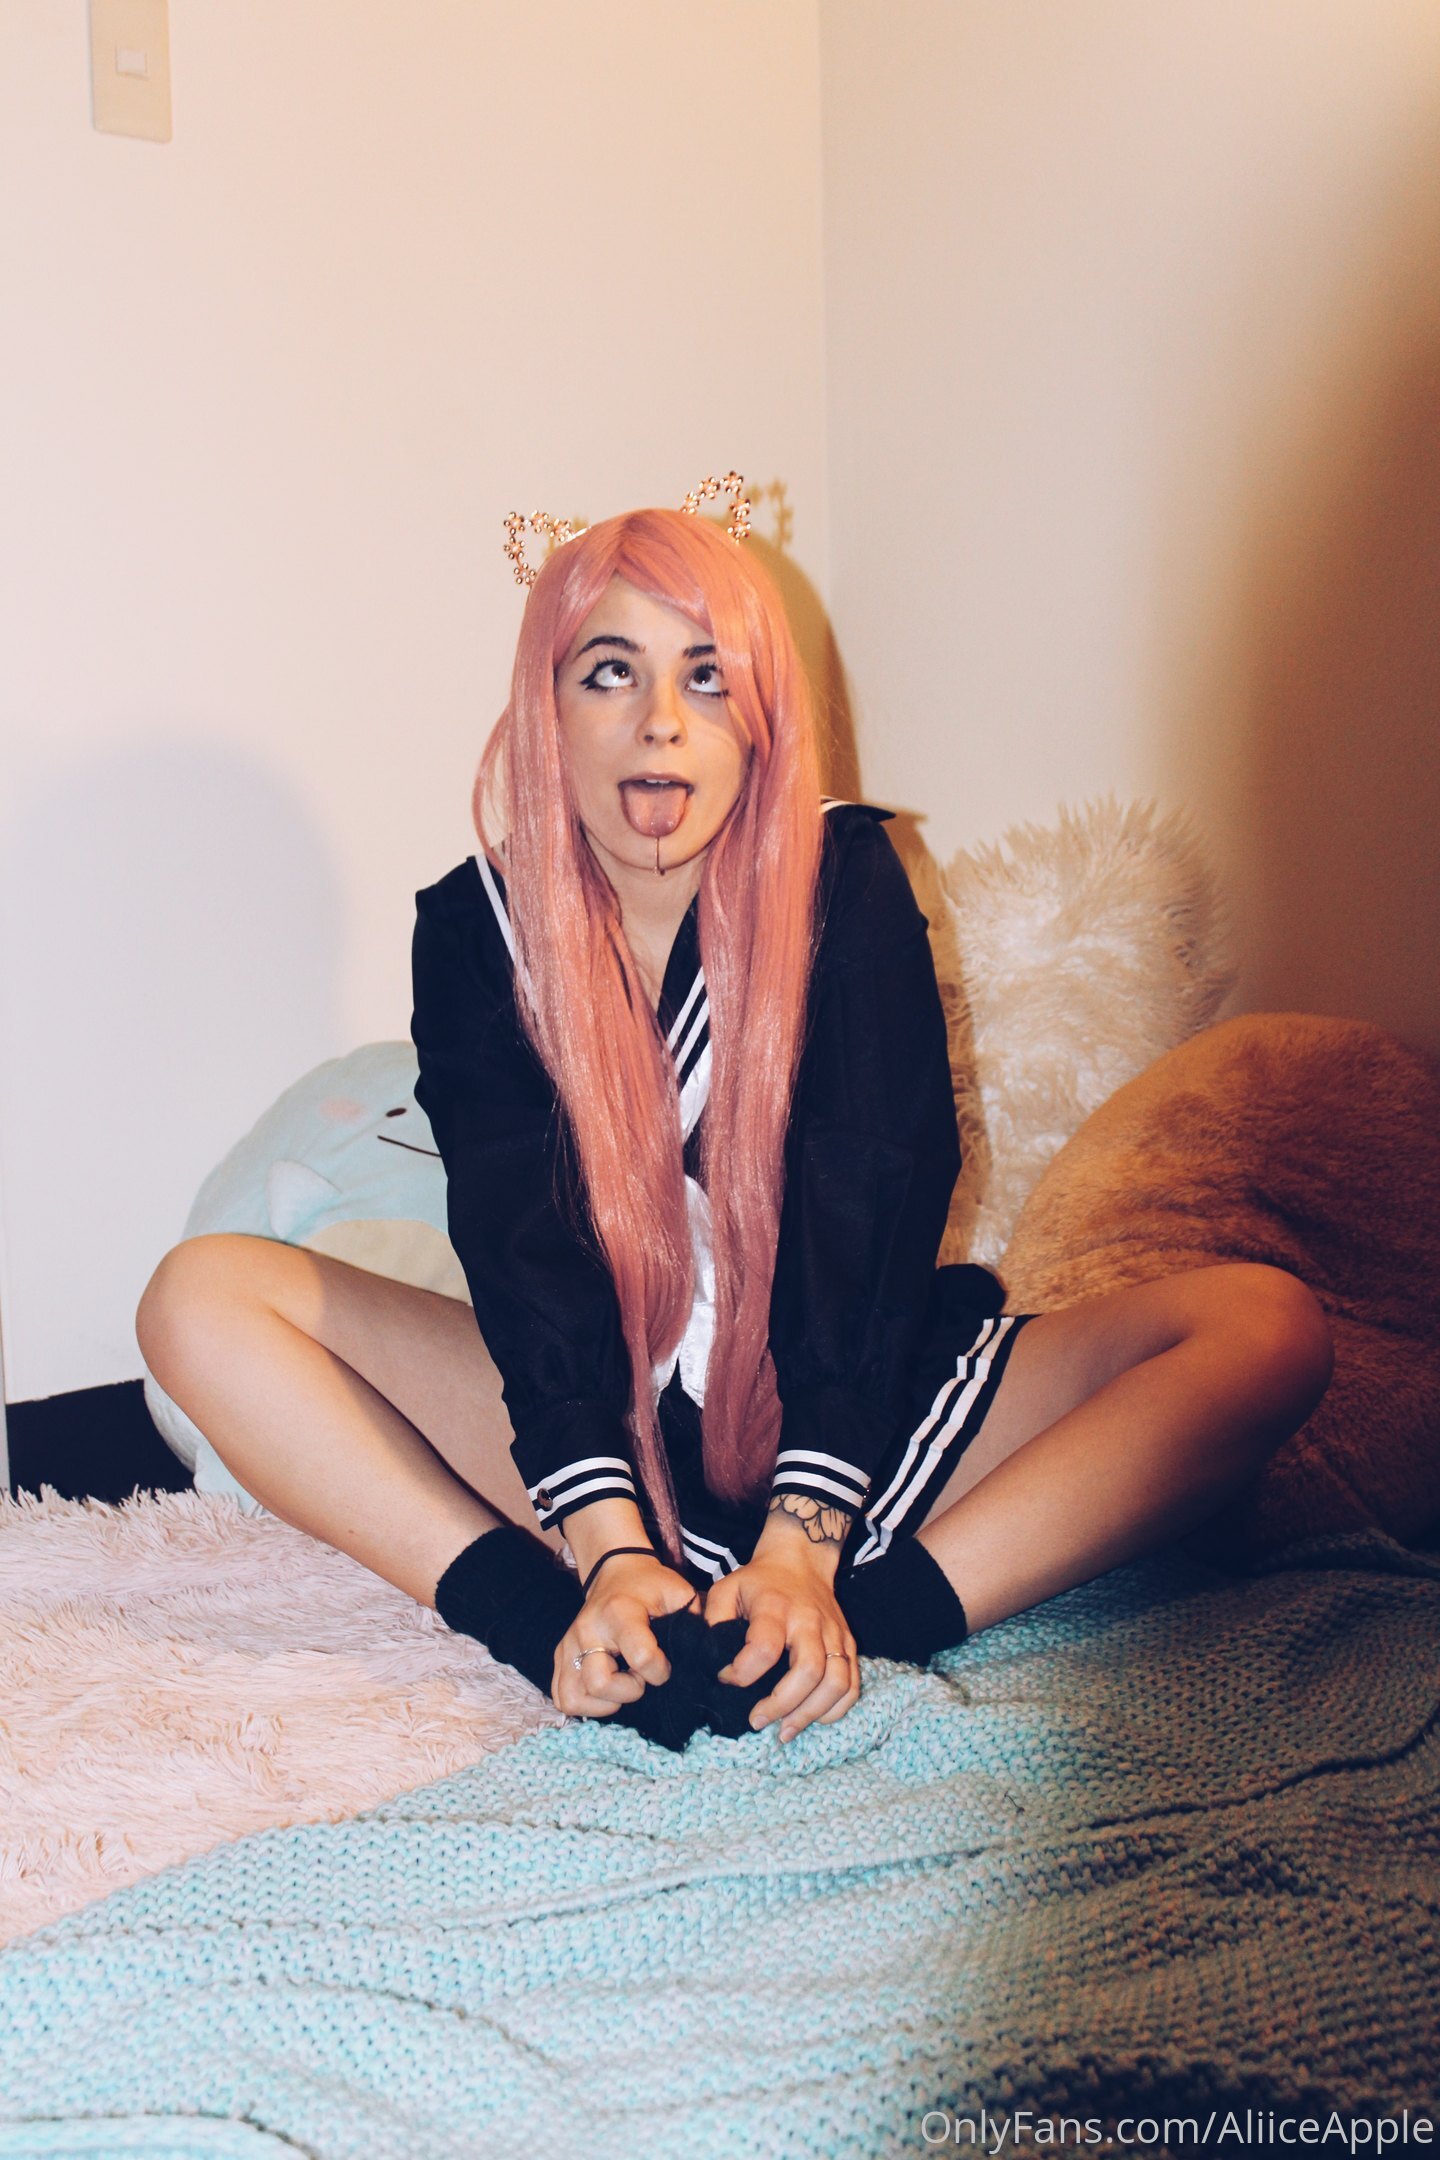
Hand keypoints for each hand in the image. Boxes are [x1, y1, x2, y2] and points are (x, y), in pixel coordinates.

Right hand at [552, 1552, 701, 1720]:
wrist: (616, 1571)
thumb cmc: (651, 1586)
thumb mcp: (678, 1592)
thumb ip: (694, 1622)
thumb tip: (705, 1659)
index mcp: (619, 1612)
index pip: (641, 1657)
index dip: (661, 1671)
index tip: (666, 1666)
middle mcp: (588, 1629)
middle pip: (600, 1683)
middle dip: (629, 1691)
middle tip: (641, 1678)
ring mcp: (569, 1645)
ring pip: (575, 1696)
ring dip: (604, 1703)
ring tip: (623, 1685)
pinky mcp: (561, 1658)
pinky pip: (563, 1697)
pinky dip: (585, 1706)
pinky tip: (607, 1693)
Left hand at [701, 1532, 859, 1742]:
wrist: (801, 1560)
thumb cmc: (758, 1582)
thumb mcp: (726, 1589)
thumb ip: (713, 1622)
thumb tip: (710, 1662)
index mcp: (775, 1607)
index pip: (764, 1648)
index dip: (742, 1673)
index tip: (725, 1679)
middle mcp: (809, 1621)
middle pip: (808, 1671)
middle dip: (782, 1705)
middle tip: (757, 1721)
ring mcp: (834, 1633)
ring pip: (837, 1682)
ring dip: (812, 1713)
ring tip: (785, 1730)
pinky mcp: (848, 1643)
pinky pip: (853, 1684)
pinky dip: (837, 1709)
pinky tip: (814, 1719)